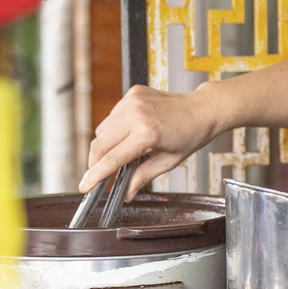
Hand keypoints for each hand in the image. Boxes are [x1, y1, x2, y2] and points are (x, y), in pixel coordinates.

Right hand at [79, 85, 222, 199]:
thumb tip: (127, 195)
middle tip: (99, 175)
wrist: (203, 109)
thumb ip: (143, 178)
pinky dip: (115, 128)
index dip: (95, 175)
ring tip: (123, 152)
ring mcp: (133, 101)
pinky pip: (112, 116)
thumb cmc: (190, 135)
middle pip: (99, 144)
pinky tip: (130, 133)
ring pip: (102, 129)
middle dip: (95, 162)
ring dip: (105, 145)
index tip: (84, 186)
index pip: (112, 159)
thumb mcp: (168, 162)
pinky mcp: (132, 93)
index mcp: (147, 134)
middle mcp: (136, 114)